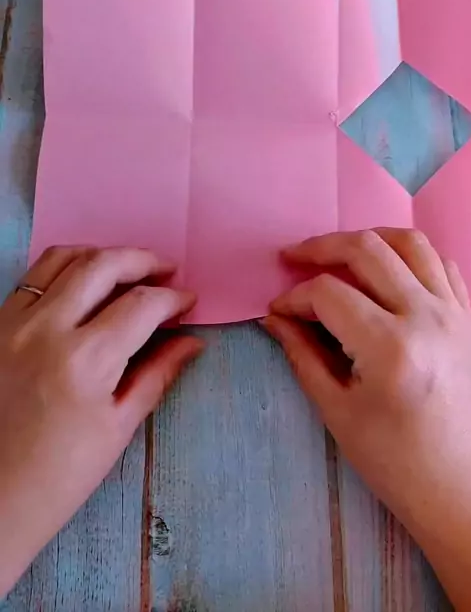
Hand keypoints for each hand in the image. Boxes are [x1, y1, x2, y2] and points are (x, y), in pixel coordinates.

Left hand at [0, 246, 202, 595]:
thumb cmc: (59, 475)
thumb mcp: (118, 428)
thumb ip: (157, 374)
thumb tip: (192, 341)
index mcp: (85, 361)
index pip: (141, 304)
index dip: (172, 298)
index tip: (188, 302)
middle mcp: (46, 329)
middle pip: (103, 265)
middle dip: (144, 261)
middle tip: (166, 272)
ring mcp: (14, 322)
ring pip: (64, 258)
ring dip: (103, 255)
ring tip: (127, 270)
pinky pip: (33, 276)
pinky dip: (65, 267)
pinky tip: (84, 283)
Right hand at [264, 229, 470, 611]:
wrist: (463, 490)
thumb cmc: (396, 463)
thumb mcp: (338, 412)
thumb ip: (303, 356)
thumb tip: (275, 319)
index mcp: (389, 347)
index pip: (328, 294)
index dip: (294, 297)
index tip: (277, 311)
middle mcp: (426, 317)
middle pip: (367, 251)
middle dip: (320, 248)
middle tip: (292, 257)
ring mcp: (454, 313)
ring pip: (410, 243)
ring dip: (368, 239)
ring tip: (340, 252)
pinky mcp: (469, 319)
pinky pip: (442, 264)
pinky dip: (411, 255)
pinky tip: (389, 270)